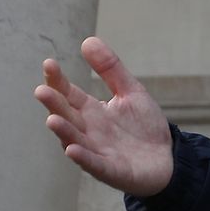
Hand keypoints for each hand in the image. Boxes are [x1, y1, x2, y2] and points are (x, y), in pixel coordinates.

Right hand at [34, 36, 174, 197]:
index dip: (58, 81)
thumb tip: (87, 40)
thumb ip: (110, 69)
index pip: (68, 94)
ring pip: (75, 140)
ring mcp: (97, 151)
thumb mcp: (130, 91)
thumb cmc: (145, 126)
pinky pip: (94, 164)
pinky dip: (83, 158)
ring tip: (52, 119)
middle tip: (41, 91)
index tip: (48, 64)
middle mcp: (89, 131)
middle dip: (54, 105)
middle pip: (67, 116)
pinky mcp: (111, 170)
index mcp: (91, 111)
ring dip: (63, 131)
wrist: (168, 158)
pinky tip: (72, 149)